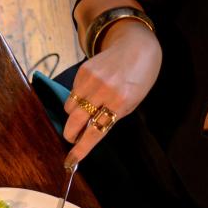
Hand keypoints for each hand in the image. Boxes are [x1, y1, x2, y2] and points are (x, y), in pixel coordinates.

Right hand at [63, 20, 160, 163]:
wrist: (136, 46)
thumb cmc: (138, 78)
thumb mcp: (132, 102)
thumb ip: (111, 116)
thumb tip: (88, 133)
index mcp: (121, 102)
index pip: (95, 133)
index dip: (81, 149)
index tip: (70, 161)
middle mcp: (104, 91)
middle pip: (75, 122)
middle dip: (70, 134)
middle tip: (72, 137)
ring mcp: (91, 80)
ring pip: (69, 109)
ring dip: (74, 114)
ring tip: (86, 108)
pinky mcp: (82, 71)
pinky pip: (72, 94)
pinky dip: (77, 98)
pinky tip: (90, 91)